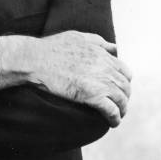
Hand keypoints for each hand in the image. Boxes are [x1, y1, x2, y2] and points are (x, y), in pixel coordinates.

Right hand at [0, 31, 131, 126]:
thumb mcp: (76, 36)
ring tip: (117, 115)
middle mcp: (105, 66)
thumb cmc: (52, 47)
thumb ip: (97, 41)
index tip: (118, 88)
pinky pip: (112, 111)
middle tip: (118, 104)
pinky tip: (112, 122)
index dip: (124, 82)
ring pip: (122, 100)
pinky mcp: (93, 96)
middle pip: (125, 87)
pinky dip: (115, 119)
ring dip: (122, 110)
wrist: (35, 60)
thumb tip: (114, 47)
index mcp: (101, 53)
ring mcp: (100, 81)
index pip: (125, 71)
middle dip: (124, 97)